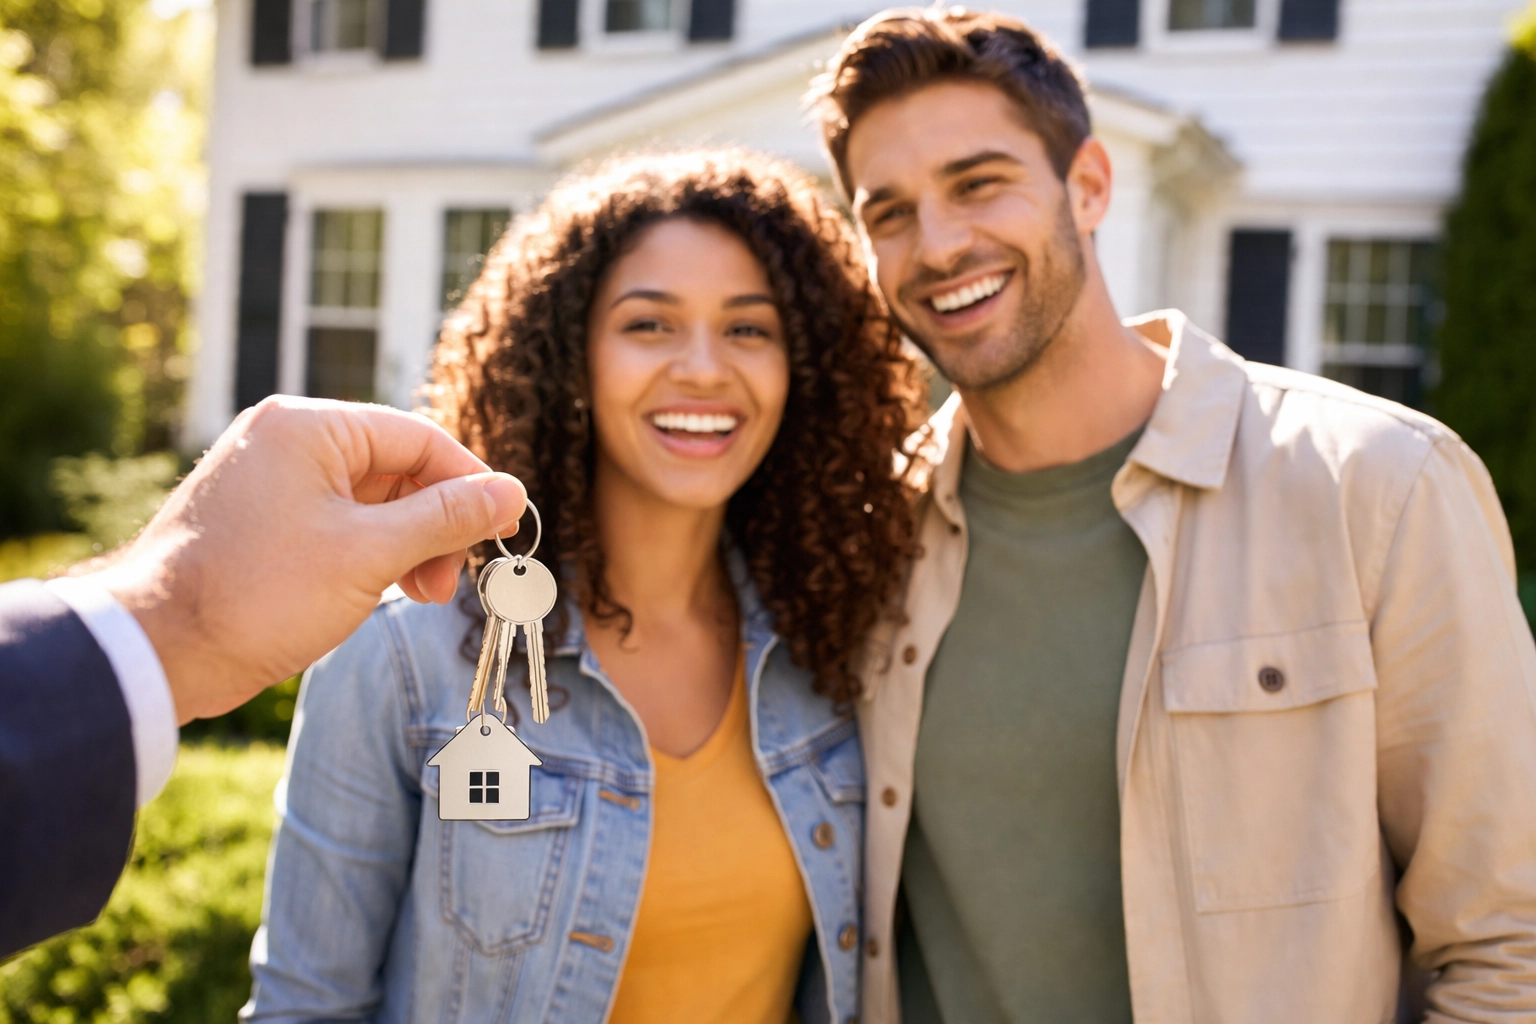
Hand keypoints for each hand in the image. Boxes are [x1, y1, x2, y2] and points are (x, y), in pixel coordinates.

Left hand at [89, 396, 525, 723]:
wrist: (156, 650)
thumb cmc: (258, 594)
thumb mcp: (371, 554)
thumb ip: (446, 519)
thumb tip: (511, 492)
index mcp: (307, 426)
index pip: (419, 438)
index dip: (470, 485)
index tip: (504, 529)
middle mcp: (283, 439)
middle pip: (395, 468)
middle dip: (435, 526)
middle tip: (453, 581)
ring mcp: (267, 479)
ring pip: (367, 500)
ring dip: (406, 546)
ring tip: (422, 596)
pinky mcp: (258, 520)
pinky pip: (334, 521)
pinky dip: (369, 553)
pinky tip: (382, 591)